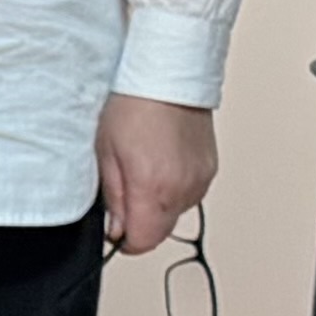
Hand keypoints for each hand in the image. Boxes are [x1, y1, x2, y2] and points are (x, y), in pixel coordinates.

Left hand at [96, 93, 217, 256]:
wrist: (168, 74)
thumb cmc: (134, 105)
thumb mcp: (106, 153)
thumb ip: (113, 198)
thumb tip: (115, 229)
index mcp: (154, 187)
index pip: (143, 242)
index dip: (125, 240)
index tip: (115, 228)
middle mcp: (183, 188)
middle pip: (161, 231)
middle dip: (141, 221)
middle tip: (125, 189)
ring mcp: (201, 179)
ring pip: (176, 213)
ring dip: (158, 203)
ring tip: (144, 167)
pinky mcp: (210, 169)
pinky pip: (190, 194)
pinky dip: (174, 187)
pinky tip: (162, 161)